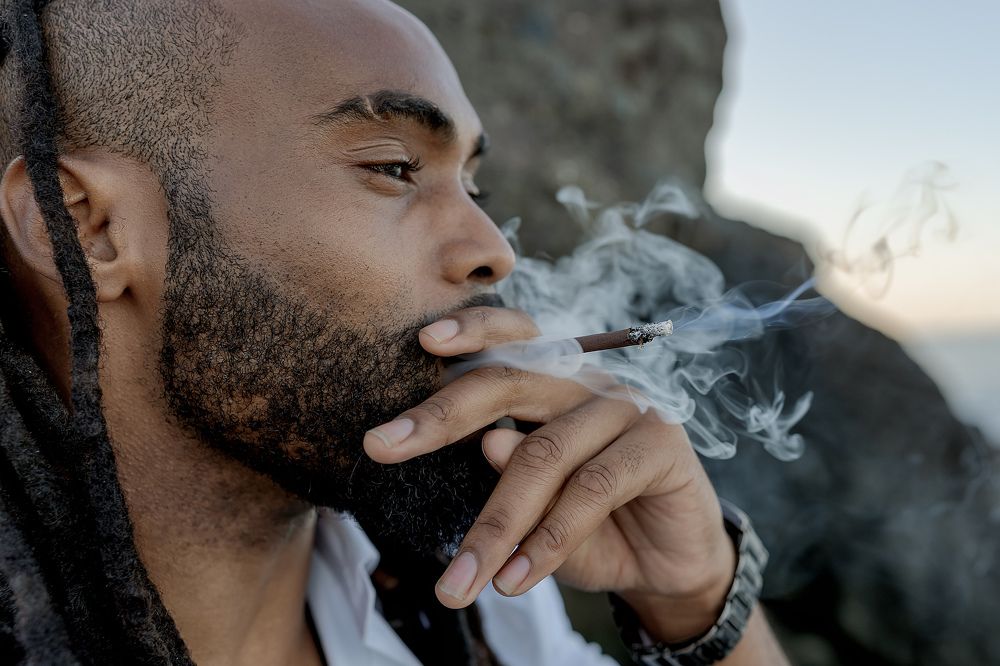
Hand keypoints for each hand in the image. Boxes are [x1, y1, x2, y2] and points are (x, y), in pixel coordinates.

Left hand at [363, 306, 735, 642]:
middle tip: (382, 447)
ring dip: (494, 523)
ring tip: (459, 582)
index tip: (422, 342)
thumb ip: (508, 476)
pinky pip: (591, 488)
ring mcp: (625, 407)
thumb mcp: (535, 505)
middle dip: (439, 417)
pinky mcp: (660, 443)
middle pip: (509, 380)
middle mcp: (584, 382)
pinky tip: (516, 575)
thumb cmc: (590, 525)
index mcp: (550, 380)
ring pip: (543, 453)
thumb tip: (487, 442)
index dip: (470, 330)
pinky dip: (548, 539)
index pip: (509, 338)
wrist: (666, 562)